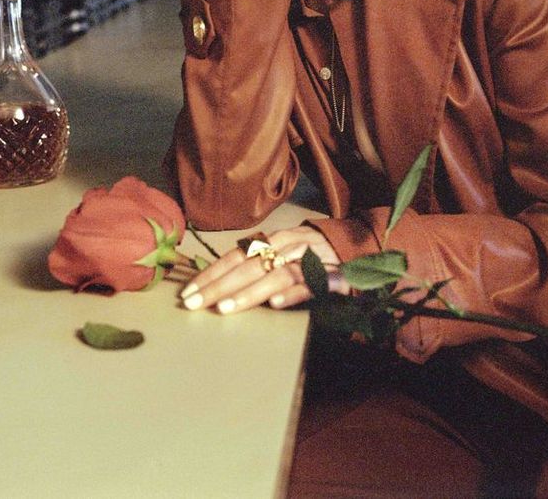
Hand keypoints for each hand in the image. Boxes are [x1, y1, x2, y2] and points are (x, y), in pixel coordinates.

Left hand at [180, 226, 348, 313]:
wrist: (358, 243)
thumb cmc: (312, 253)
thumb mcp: (283, 251)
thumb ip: (257, 262)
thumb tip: (218, 281)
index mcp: (275, 239)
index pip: (237, 255)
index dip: (213, 273)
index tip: (189, 291)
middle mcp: (290, 245)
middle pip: (251, 265)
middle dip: (221, 285)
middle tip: (195, 304)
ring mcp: (312, 260)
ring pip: (277, 274)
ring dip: (251, 292)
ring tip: (226, 308)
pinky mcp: (334, 276)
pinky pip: (313, 283)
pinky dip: (295, 292)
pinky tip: (277, 304)